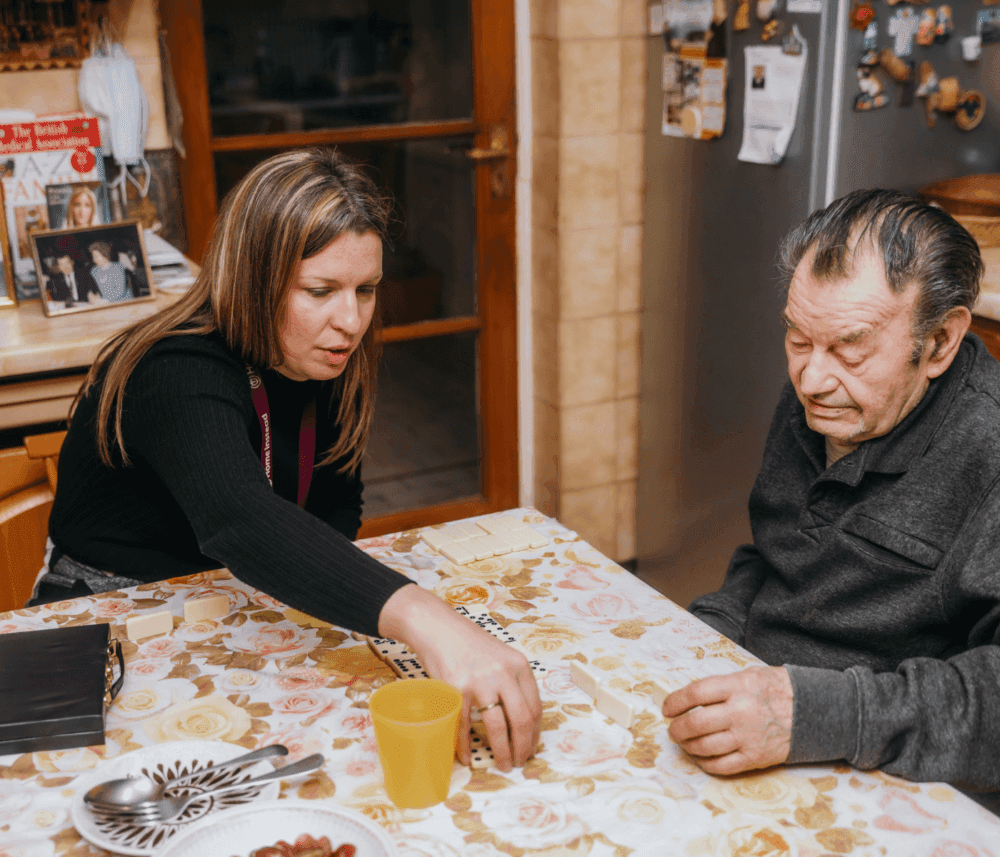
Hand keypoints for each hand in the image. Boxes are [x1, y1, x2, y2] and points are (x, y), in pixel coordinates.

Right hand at [378, 584, 541, 771]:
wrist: (438, 627)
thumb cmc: (469, 644)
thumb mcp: (500, 656)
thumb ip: (512, 682)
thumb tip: (521, 720)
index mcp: (519, 665)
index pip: (536, 706)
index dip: (536, 732)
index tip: (532, 747)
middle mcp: (503, 673)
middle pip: (522, 719)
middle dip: (523, 747)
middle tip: (520, 762)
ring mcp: (480, 681)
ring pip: (497, 727)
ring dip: (502, 751)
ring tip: (502, 764)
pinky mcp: (456, 689)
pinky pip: (464, 725)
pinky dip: (465, 746)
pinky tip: (467, 757)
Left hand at [663, 666, 792, 774]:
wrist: (815, 711)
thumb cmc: (778, 689)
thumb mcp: (750, 675)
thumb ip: (723, 686)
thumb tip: (692, 698)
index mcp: (737, 686)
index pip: (695, 693)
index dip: (675, 701)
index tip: (667, 708)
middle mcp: (740, 712)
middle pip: (695, 723)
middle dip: (677, 728)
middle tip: (672, 729)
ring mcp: (747, 737)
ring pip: (704, 747)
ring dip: (688, 746)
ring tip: (684, 742)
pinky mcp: (755, 758)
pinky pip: (722, 766)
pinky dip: (705, 763)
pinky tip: (701, 757)